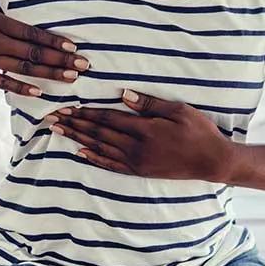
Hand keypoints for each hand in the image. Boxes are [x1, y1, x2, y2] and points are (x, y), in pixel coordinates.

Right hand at [0, 0, 89, 95]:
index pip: (30, 31)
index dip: (54, 40)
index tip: (74, 46)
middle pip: (32, 52)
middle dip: (61, 60)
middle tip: (84, 66)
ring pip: (22, 68)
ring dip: (49, 74)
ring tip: (70, 79)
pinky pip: (1, 82)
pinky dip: (21, 87)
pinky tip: (39, 92)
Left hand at [43, 90, 235, 181]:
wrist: (211, 161)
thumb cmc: (199, 131)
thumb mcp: (179, 110)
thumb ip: (150, 104)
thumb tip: (123, 94)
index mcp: (145, 129)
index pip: (108, 118)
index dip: (86, 112)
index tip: (67, 106)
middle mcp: (136, 147)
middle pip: (99, 133)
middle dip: (75, 124)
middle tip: (53, 117)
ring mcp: (137, 161)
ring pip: (100, 148)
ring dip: (78, 139)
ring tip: (60, 131)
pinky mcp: (140, 171)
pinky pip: (111, 165)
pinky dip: (94, 158)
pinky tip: (81, 152)